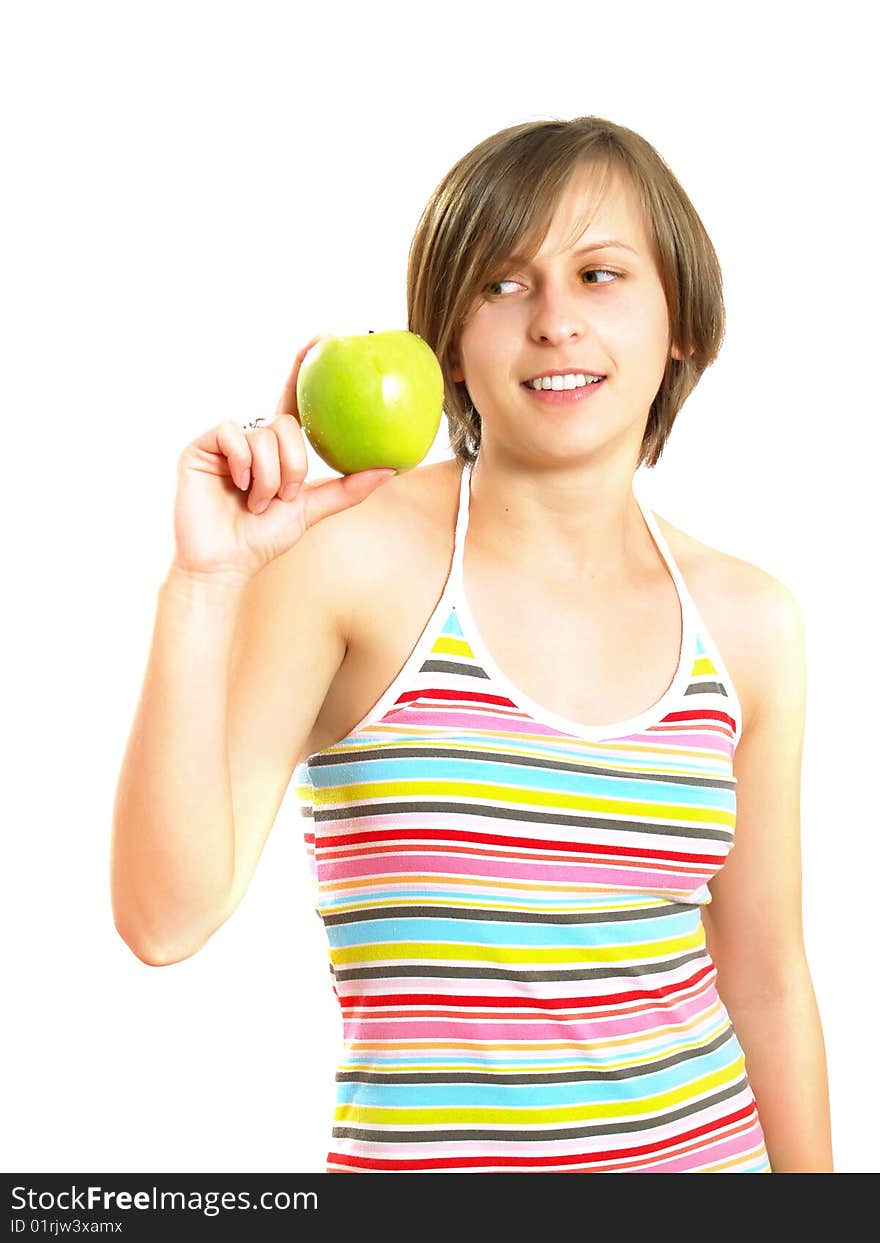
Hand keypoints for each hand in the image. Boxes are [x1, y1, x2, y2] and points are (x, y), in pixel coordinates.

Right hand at [171, 334, 396, 585]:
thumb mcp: (312, 509)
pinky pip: (233, 434)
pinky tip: (238, 487)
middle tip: (283, 497)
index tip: (324, 336)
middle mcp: (251, 437)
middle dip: (292, 466)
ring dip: (268, 477)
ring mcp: (225, 441)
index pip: (293, 400)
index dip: (304, 367)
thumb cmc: (263, 538)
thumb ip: (349, 487)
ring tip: (258, 502)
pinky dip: (243, 464)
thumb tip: (392, 468)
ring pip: (263, 434)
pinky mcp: (200, 446)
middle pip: (286, 424)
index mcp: (276, 447)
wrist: (225, 562)